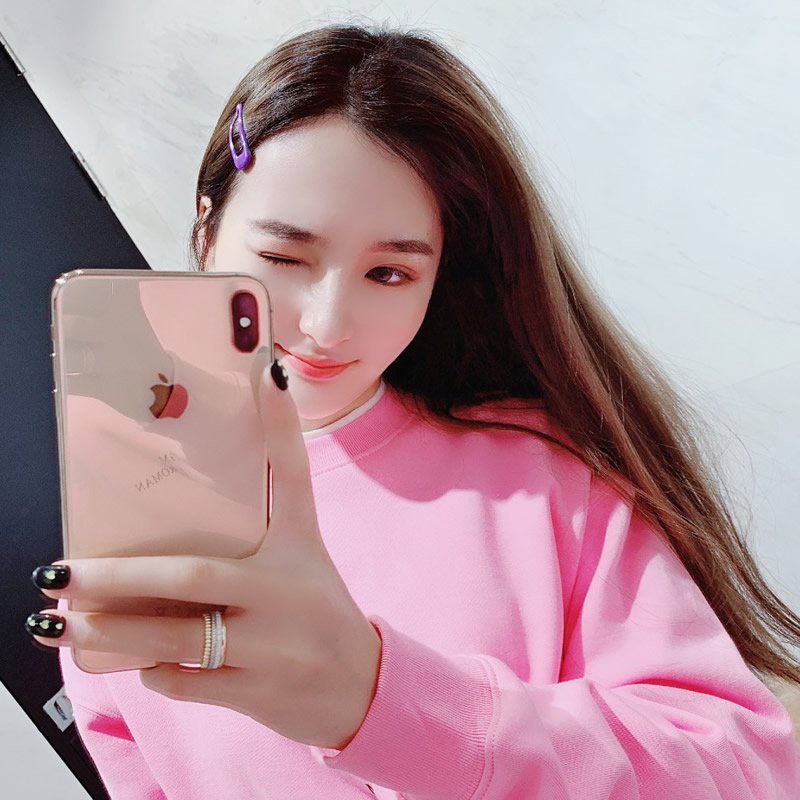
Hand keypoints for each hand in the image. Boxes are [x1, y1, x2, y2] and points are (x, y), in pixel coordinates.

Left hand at [27, 354, 382, 750]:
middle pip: (194, 575)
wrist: (360, 687)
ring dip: (110, 632)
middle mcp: (287, 588)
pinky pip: (186, 681)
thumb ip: (249, 542)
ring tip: (55, 622)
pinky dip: (153, 672)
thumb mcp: (298, 564)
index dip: (280, 423)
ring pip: (176, 637)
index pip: (293, 475)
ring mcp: (274, 644)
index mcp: (300, 546)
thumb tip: (174, 523)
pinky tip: (135, 661)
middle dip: (118, 578)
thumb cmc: (315, 614)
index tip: (267, 370)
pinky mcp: (259, 690)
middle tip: (58, 572)